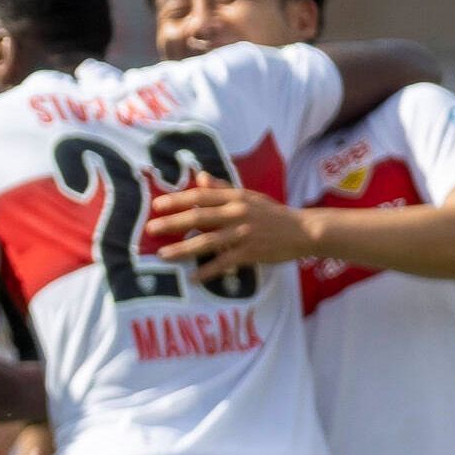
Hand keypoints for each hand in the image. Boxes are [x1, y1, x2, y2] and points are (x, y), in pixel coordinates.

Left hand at [144, 184, 313, 278]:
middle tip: (151, 229)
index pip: (200, 196)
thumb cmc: (272, 213)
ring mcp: (243, 233)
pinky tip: (192, 278)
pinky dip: (207, 271)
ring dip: (183, 250)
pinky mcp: (251, 252)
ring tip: (163, 255)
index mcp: (235, 197)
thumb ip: (222, 188)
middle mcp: (236, 213)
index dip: (177, 200)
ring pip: (207, 242)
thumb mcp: (248, 196)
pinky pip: (224, 263)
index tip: (157, 206)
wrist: (303, 230)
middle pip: (198, 217)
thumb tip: (200, 176)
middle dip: (172, 224)